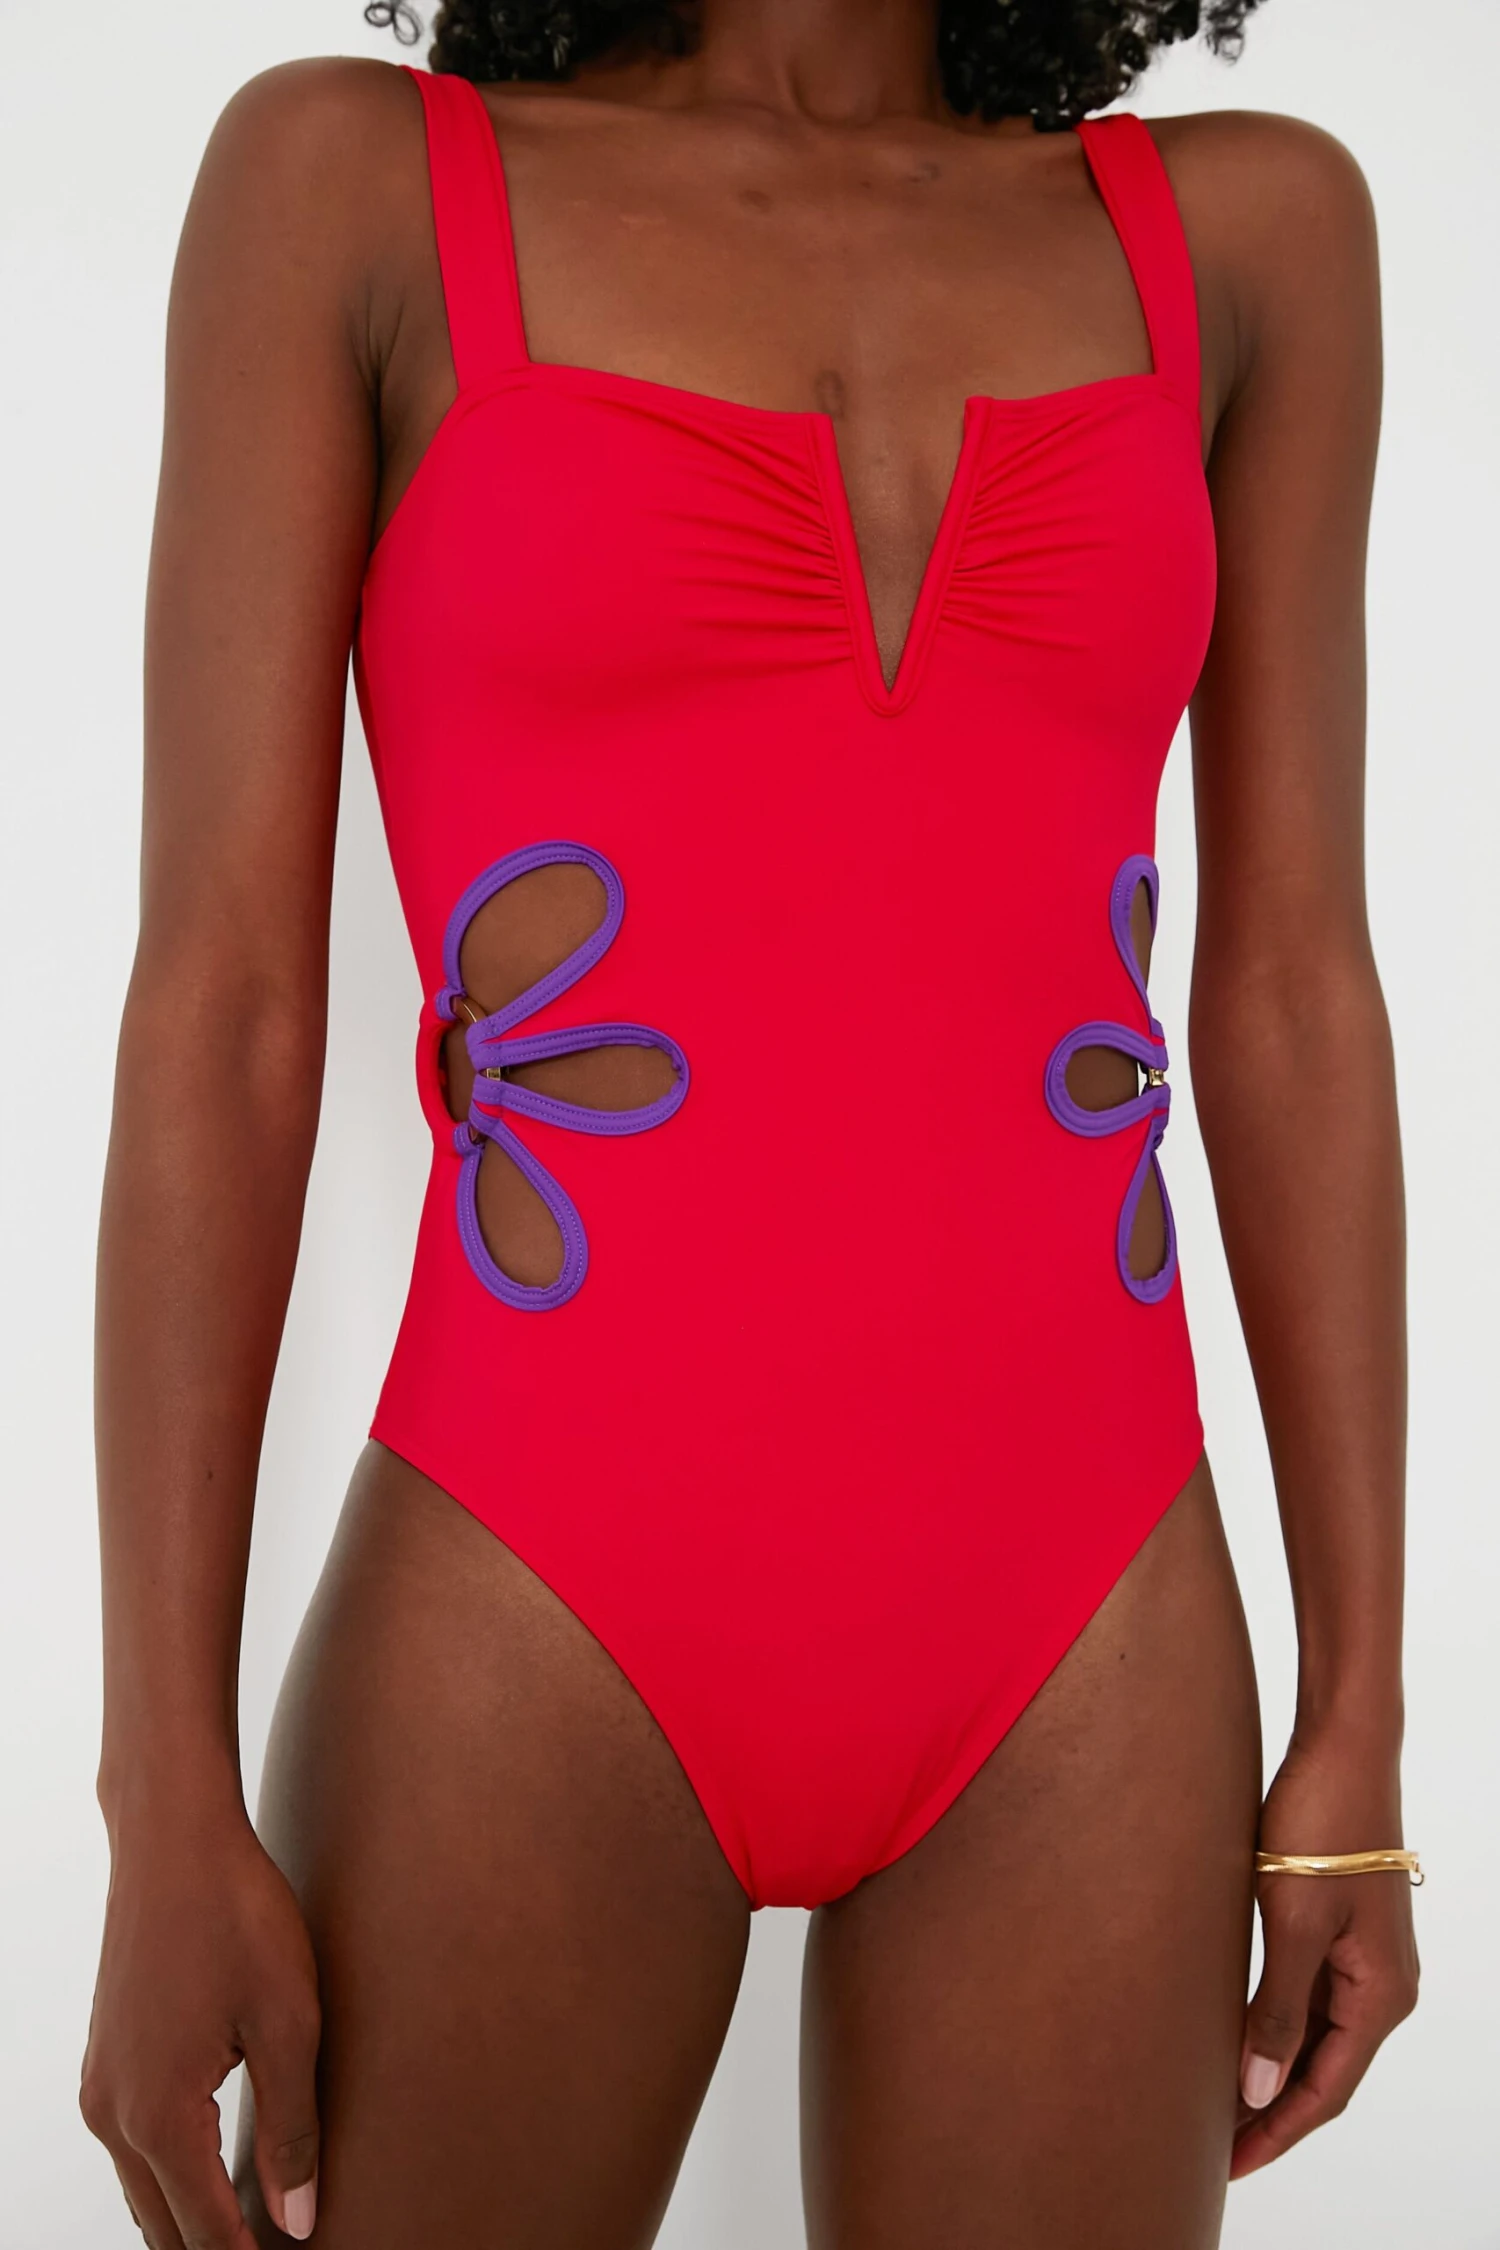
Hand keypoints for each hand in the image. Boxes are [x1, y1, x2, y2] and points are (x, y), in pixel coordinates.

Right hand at [80, 1805, 320, 2245]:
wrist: (173, 1838)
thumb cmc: (236, 1915)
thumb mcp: (288, 2022)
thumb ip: (292, 2130)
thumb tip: (297, 2220)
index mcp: (159, 2115)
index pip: (207, 2233)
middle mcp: (114, 2113)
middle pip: (164, 2225)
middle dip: (215, 2249)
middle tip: (273, 2246)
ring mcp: (101, 2086)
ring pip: (145, 2189)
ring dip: (191, 2217)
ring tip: (251, 2228)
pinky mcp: (106, 2059)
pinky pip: (135, 2146)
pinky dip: (171, 2175)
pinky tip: (213, 2171)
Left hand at [1232, 1730, 1418, 2178]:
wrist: (1342, 1746)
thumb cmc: (1324, 1822)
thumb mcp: (1294, 1922)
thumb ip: (1277, 2011)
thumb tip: (1259, 2094)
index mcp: (1380, 1995)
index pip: (1326, 2091)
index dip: (1278, 2133)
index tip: (1229, 2165)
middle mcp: (1381, 1985)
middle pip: (1323, 2071)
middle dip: (1270, 2112)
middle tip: (1211, 2146)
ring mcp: (1363, 1956)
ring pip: (1313, 2035)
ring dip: (1269, 2070)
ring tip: (1215, 2102)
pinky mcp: (1339, 1926)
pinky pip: (1308, 1996)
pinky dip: (1274, 2026)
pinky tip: (1236, 2035)